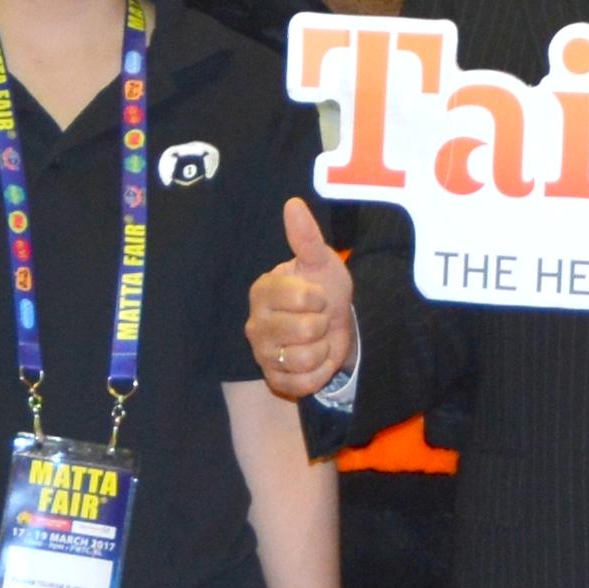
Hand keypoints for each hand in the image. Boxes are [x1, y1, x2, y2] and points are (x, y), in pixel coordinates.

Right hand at [246, 201, 359, 404]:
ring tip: (316, 339)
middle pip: (304, 331)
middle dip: (322, 325)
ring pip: (304, 359)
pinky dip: (318, 373)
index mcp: (262, 291)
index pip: (301, 298)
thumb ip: (305, 237)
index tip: (317, 295)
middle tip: (317, 319)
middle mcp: (255, 323)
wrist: (334, 324)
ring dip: (322, 349)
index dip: (319, 298)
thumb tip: (292, 204)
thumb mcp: (319, 262)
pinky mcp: (273, 380)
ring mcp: (262, 354)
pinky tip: (315, 360)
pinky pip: (303, 383)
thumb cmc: (323, 288)